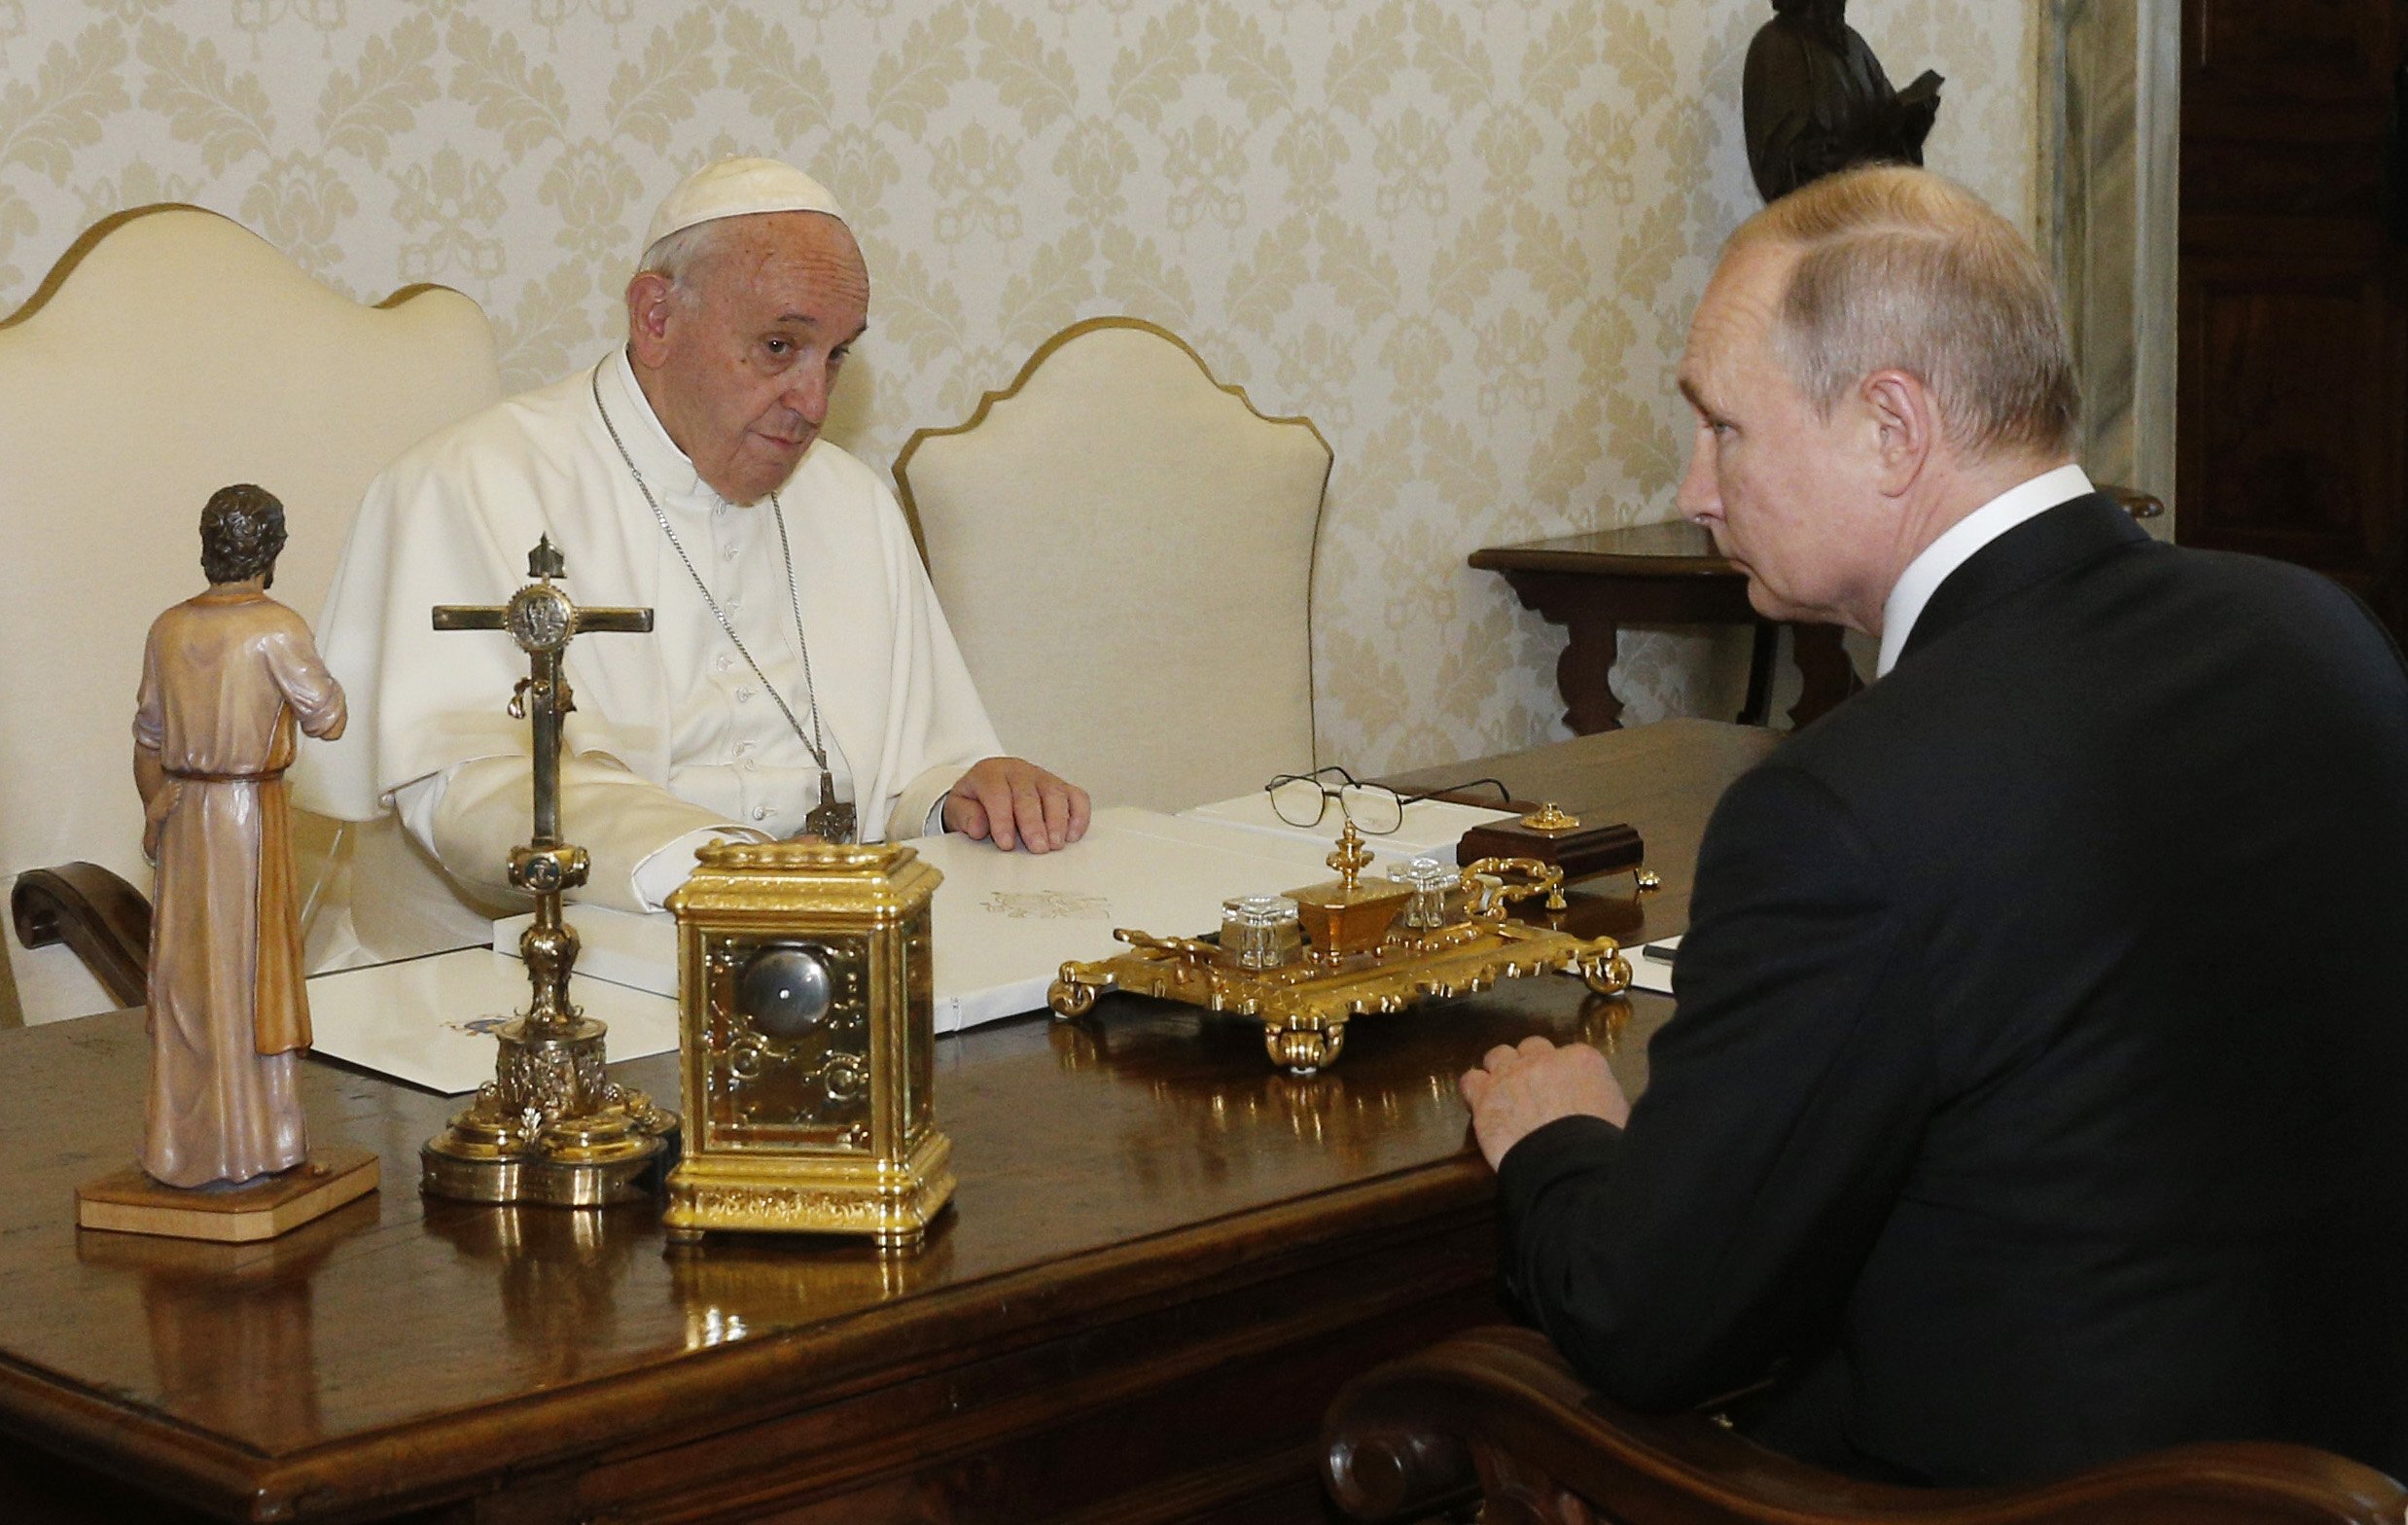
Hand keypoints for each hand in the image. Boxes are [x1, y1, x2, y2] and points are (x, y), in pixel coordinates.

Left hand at [942, 756, 1091, 852]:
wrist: (988, 785)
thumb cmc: (975, 799)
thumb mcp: (958, 807)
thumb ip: (965, 816)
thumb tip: (978, 828)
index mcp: (990, 773)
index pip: (997, 793)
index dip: (1002, 819)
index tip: (1006, 843)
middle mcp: (1018, 771)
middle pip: (1028, 794)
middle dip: (1034, 823)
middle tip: (1037, 847)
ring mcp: (1042, 777)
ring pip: (1054, 793)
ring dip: (1058, 820)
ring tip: (1056, 844)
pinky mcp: (1060, 787)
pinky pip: (1076, 796)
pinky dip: (1079, 815)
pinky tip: (1073, 834)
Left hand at [1458, 1035, 1630, 1168]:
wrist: (1568, 1164)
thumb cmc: (1600, 1145)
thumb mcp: (1619, 1114)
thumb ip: (1605, 1097)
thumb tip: (1601, 1105)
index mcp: (1582, 1060)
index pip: (1569, 1055)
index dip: (1563, 1074)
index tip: (1563, 1090)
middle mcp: (1544, 1059)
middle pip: (1532, 1048)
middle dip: (1531, 1064)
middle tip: (1533, 1089)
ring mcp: (1511, 1074)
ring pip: (1498, 1055)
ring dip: (1501, 1070)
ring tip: (1503, 1092)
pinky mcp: (1485, 1096)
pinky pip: (1471, 1080)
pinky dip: (1475, 1089)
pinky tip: (1480, 1103)